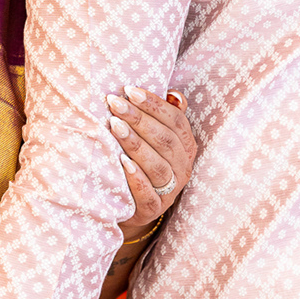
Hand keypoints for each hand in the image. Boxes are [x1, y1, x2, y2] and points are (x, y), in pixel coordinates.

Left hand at [106, 87, 196, 227]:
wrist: (129, 204)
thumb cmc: (141, 163)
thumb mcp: (155, 140)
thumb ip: (165, 117)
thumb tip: (174, 94)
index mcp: (185, 146)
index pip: (175, 121)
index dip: (154, 104)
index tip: (129, 89)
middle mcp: (182, 167)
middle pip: (164, 140)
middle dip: (139, 119)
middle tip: (114, 103)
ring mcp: (169, 190)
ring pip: (158, 165)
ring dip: (136, 144)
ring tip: (114, 126)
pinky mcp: (152, 209)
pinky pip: (148, 194)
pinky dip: (137, 178)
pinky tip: (122, 162)